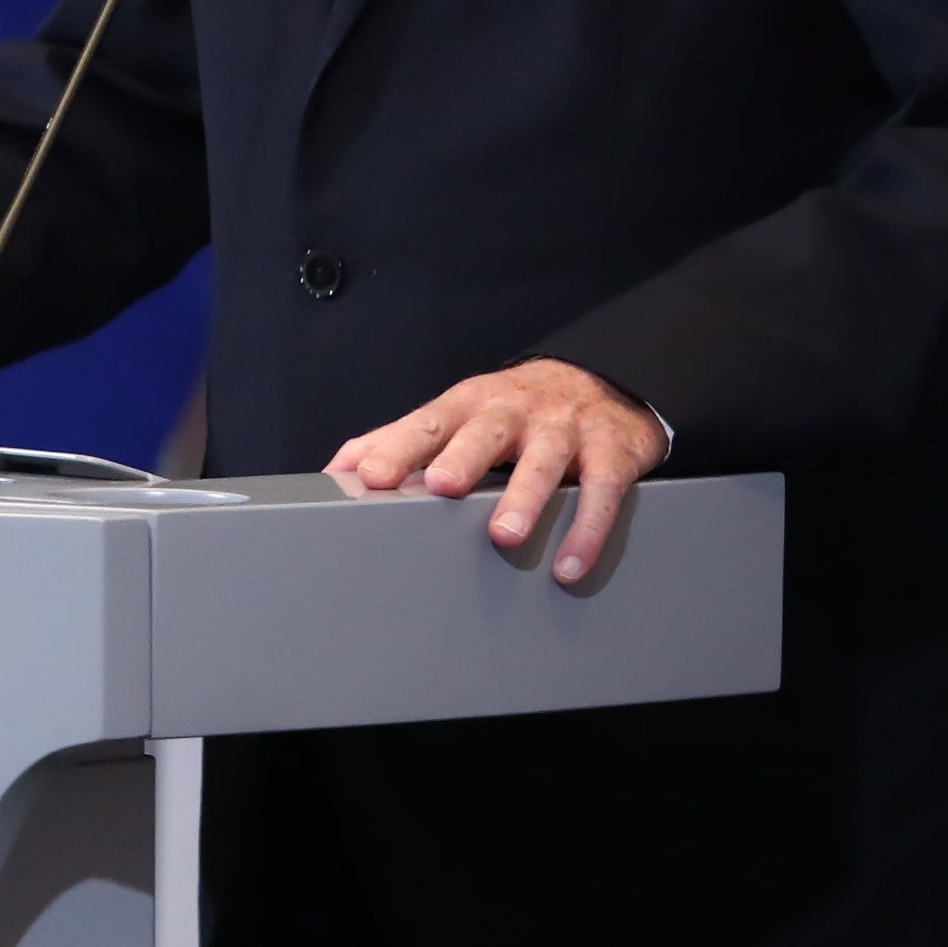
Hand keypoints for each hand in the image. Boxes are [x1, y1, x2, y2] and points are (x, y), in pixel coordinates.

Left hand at [328, 357, 666, 583]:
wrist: (601, 381)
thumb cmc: (513, 410)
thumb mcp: (456, 416)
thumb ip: (399, 441)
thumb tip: (336, 470)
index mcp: (468, 405)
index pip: (427, 424)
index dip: (398, 448)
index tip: (371, 477)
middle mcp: (514, 412)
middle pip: (485, 432)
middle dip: (462, 457)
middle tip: (440, 486)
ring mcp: (564, 430)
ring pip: (544, 460)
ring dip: (524, 498)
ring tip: (504, 535)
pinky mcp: (611, 453)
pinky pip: (601, 492)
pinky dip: (587, 529)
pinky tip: (568, 564)